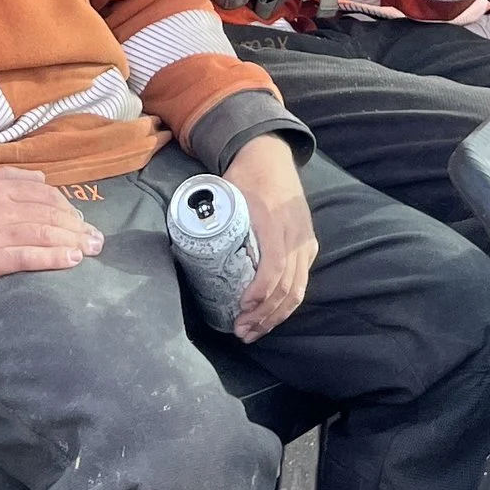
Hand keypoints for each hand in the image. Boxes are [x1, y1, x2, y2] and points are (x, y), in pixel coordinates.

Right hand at [0, 170, 102, 290]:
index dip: (68, 207)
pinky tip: (72, 261)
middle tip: (97, 239)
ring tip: (91, 250)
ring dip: (74, 241)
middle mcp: (2, 205)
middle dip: (78, 226)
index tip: (82, 220)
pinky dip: (54, 257)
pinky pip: (29, 256)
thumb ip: (8, 177)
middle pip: (51, 213)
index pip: (45, 194)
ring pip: (45, 232)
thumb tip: (42, 179)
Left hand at [224, 134, 315, 339]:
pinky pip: (302, 282)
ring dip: (275, 317)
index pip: (274, 265)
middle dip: (264, 315)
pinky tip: (270, 318)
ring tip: (252, 332)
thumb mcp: (226, 190)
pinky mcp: (308, 246)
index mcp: (272, 219)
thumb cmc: (246, 175)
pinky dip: (287, 304)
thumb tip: (180, 243)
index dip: (260, 291)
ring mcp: (304, 241)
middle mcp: (294, 233)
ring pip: (298, 290)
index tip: (242, 307)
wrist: (272, 156)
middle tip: (240, 331)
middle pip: (287, 286)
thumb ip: (210, 215)